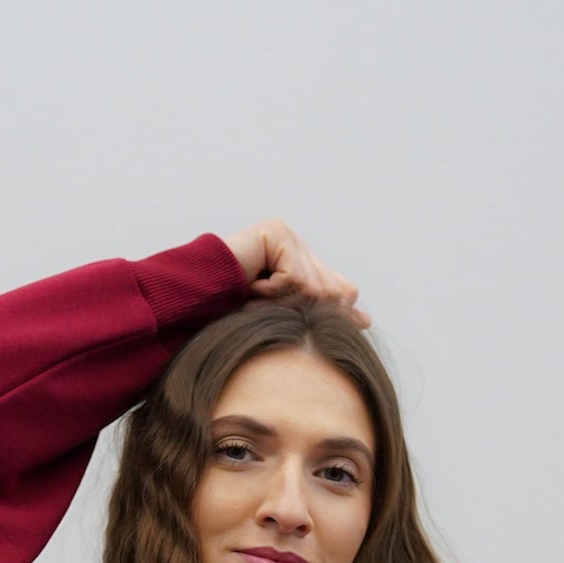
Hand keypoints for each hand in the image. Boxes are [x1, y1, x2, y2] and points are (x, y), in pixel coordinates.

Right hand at [222, 217, 370, 327]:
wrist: (195, 301)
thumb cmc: (234, 315)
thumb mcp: (284, 320)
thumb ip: (323, 317)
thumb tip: (367, 321)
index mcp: (302, 261)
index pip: (341, 290)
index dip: (340, 314)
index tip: (344, 330)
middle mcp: (296, 244)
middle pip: (330, 292)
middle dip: (302, 311)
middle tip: (270, 310)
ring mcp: (284, 235)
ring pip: (311, 289)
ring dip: (280, 306)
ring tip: (254, 301)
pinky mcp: (274, 232)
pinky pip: (292, 277)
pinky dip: (271, 294)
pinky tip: (250, 287)